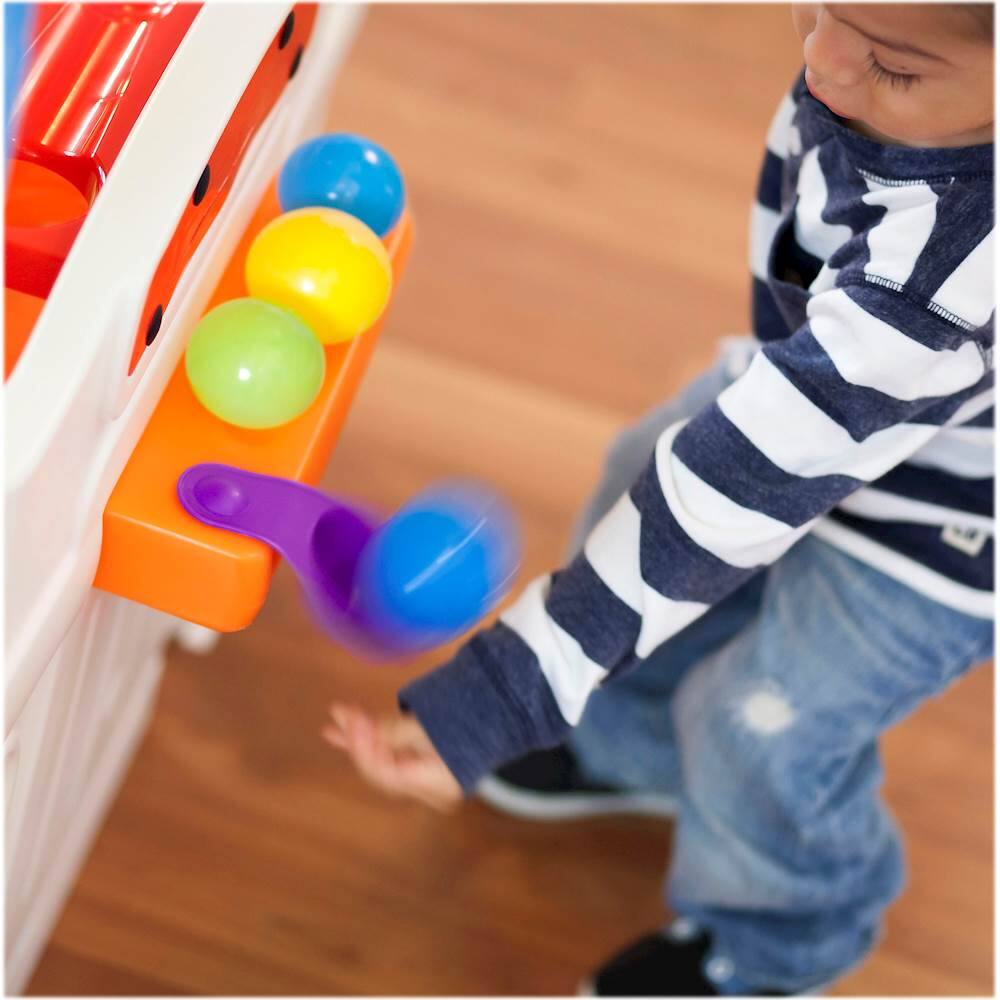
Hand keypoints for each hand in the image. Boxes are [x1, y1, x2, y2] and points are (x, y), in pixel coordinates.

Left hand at [322, 703, 462, 811]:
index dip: (364, 747)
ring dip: (360, 739)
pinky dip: (372, 742)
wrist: (503, 716)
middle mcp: (430, 792)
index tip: (352, 720)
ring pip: (382, 764)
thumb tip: (350, 727)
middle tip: (342, 715)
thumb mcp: (431, 723)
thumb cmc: (471, 717)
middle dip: (359, 741)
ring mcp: (425, 784)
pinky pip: (390, 758)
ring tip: (337, 720)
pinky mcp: (420, 771)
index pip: (387, 773)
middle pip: (381, 771)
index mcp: (438, 784)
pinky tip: (345, 734)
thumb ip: (393, 731)